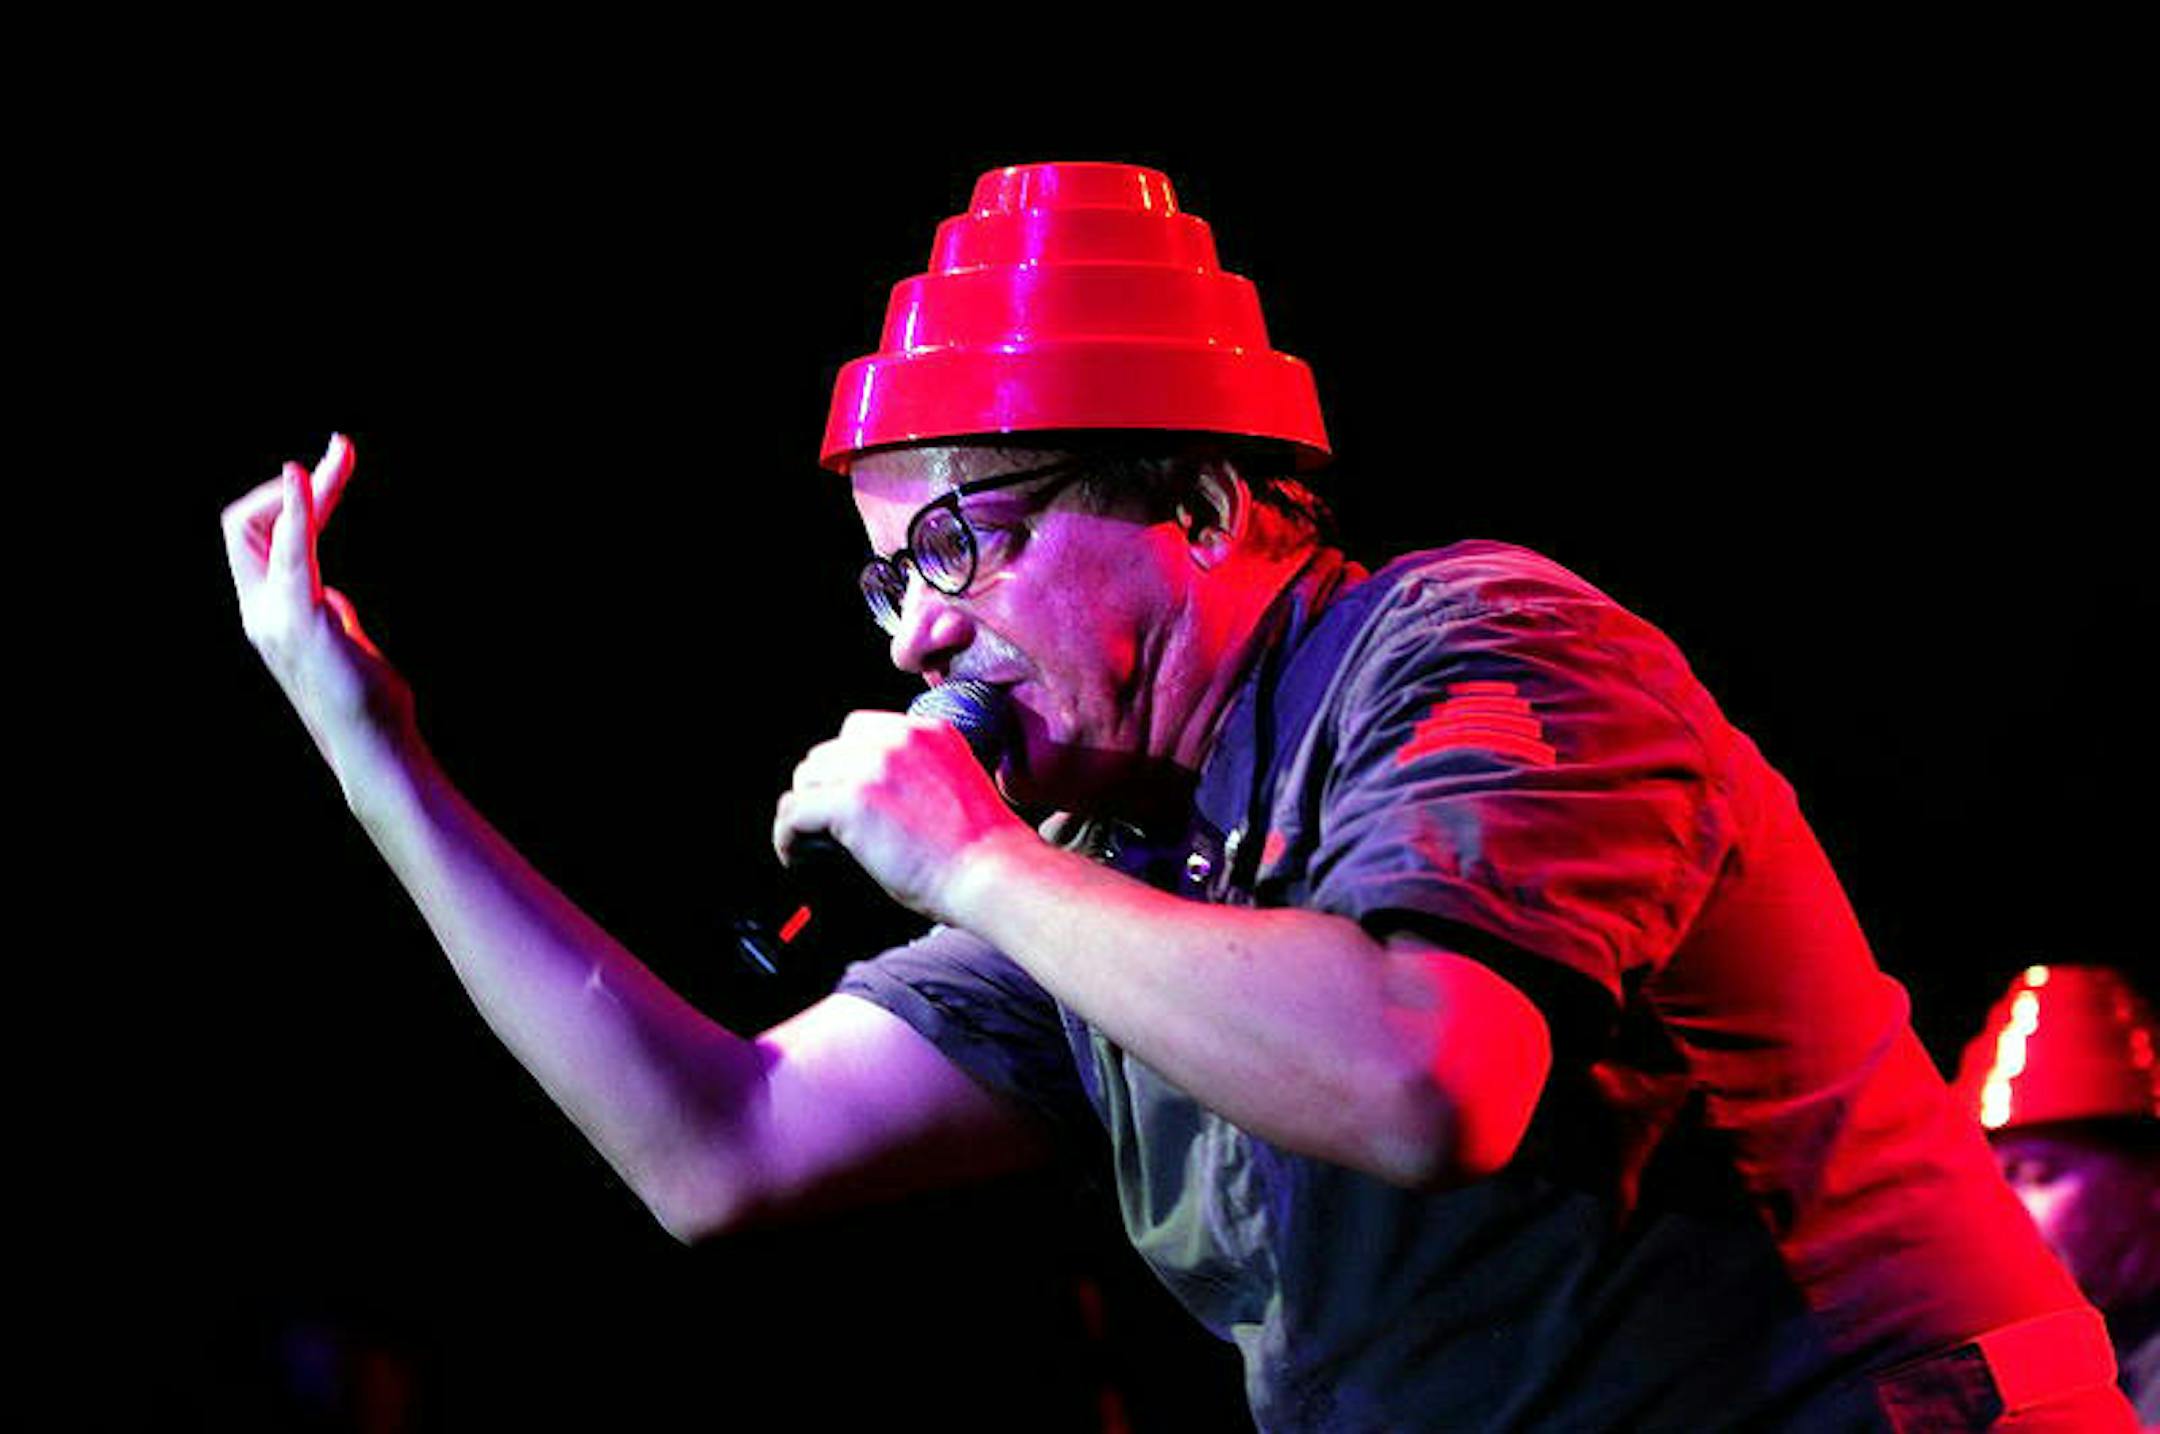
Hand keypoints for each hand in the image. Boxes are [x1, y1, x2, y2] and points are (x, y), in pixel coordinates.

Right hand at [220, 434, 414, 785]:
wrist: (374, 748)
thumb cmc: (368, 704)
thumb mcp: (342, 645)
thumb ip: (328, 615)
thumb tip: (332, 597)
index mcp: (266, 612)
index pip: (259, 539)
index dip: (291, 501)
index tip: (334, 466)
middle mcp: (258, 610)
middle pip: (243, 524)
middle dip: (290, 486)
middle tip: (344, 452)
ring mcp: (273, 614)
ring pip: (257, 527)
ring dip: (307, 487)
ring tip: (342, 454)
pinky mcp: (300, 616)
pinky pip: (291, 549)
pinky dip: (297, 507)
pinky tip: (307, 478)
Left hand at [774, 710, 1035, 922]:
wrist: (993, 872)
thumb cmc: (981, 850)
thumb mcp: (954, 785)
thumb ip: (914, 773)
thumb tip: (862, 795)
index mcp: (926, 730)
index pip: (857, 732)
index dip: (844, 768)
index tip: (842, 799)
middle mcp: (897, 738)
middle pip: (826, 754)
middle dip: (821, 791)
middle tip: (824, 829)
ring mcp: (873, 767)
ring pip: (806, 781)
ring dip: (803, 813)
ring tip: (810, 845)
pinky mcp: (852, 801)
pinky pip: (794, 813)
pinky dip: (787, 837)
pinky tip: (796, 857)